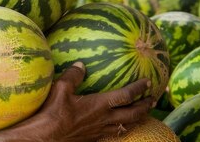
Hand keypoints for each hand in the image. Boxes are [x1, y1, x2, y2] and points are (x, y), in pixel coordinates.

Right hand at [3, 62, 153, 141]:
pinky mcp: (94, 138)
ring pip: (126, 126)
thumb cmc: (54, 112)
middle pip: (132, 114)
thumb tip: (81, 64)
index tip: (148, 82)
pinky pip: (114, 134)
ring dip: (137, 119)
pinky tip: (119, 127)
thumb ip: (73, 76)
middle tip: (153, 100)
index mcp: (99, 105)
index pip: (125, 96)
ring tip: (143, 115)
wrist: (47, 137)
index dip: (138, 88)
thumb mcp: (61, 88)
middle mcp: (104, 119)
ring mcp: (100, 131)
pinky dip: (122, 129)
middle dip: (144, 106)